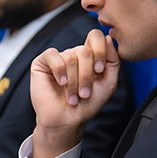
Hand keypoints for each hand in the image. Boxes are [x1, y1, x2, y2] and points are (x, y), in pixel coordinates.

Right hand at [29, 29, 119, 157]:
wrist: (67, 120)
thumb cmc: (87, 104)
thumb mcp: (108, 83)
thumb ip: (113, 60)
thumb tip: (108, 38)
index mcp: (90, 56)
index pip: (95, 37)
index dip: (100, 51)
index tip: (100, 70)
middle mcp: (74, 54)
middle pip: (85, 51)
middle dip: (87, 75)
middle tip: (84, 93)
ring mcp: (58, 57)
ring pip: (70, 58)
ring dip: (73, 82)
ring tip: (73, 96)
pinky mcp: (42, 62)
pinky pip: (53, 56)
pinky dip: (59, 71)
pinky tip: (61, 83)